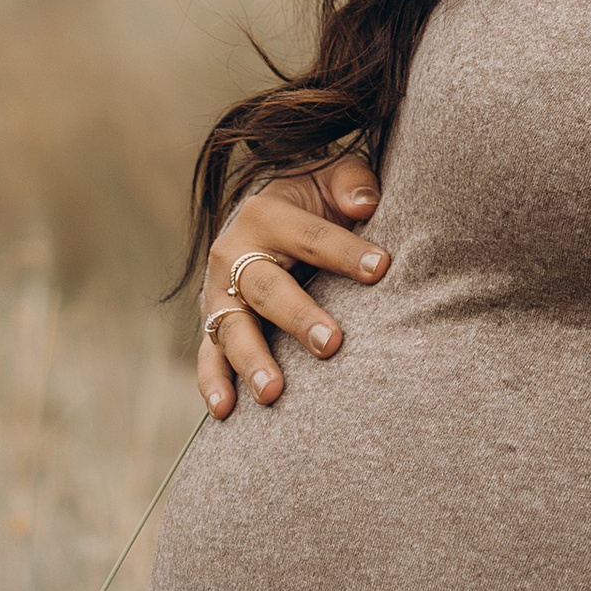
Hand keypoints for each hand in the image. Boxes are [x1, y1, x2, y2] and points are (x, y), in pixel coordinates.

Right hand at [196, 159, 391, 417]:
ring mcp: (219, 294)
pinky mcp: (213, 326)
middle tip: (332, 343)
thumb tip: (364, 202)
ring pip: (232, 328)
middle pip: (267, 288)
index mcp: (266, 214)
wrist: (268, 219)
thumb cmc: (314, 202)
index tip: (382, 269)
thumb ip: (352, 183)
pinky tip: (226, 412)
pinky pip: (208, 357)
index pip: (311, 236)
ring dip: (252, 361)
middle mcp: (234, 253)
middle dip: (298, 316)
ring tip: (274, 393)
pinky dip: (213, 384)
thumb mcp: (332, 178)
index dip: (345, 251)